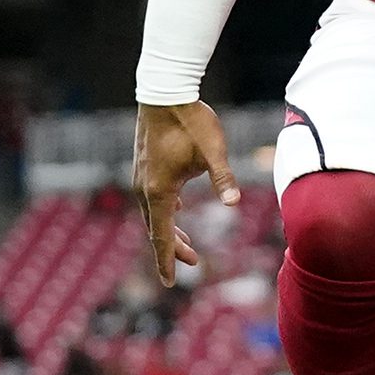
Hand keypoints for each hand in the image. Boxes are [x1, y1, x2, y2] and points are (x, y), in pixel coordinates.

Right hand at [132, 103, 240, 280]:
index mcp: (160, 190)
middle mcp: (145, 187)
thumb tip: (233, 203)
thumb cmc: (192, 120)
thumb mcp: (214, 150)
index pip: (161, 236)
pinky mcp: (144, 165)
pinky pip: (153, 197)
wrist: (165, 91)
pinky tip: (177, 209)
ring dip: (168, 230)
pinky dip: (165, 210)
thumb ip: (223, 178)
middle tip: (193, 263)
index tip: (169, 283)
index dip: (167, 260)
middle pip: (156, 229)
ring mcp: (141, 176)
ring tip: (186, 243)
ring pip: (153, 213)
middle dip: (173, 249)